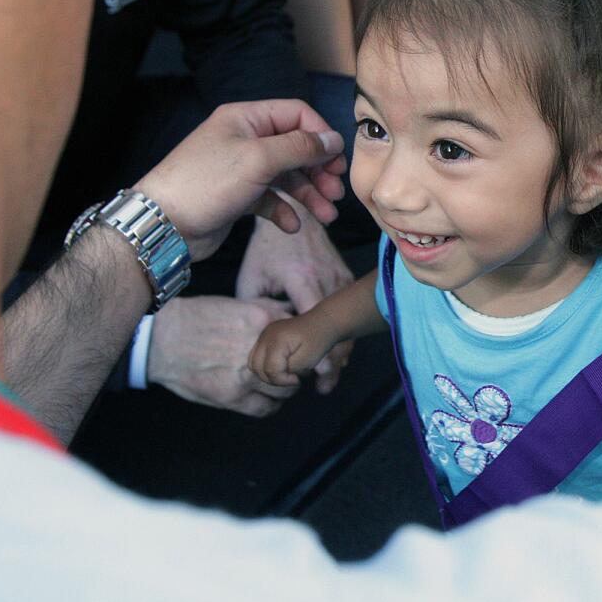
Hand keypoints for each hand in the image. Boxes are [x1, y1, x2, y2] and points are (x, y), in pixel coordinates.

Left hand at [135, 100, 345, 262]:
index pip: (297, 115)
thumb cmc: (205, 184)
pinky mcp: (238, 196)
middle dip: (318, 170)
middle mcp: (245, 139)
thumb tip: (333, 140)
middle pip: (295, 148)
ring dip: (309, 194)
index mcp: (246, 119)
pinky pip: (271, 198)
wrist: (165, 225)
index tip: (337, 161)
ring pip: (287, 176)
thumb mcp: (258, 159)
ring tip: (326, 215)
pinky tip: (292, 224)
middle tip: (336, 192)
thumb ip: (299, 147)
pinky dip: (285, 210)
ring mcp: (242, 168)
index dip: (320, 135)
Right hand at [147, 295, 298, 416]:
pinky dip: (270, 405)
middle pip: (299, 366)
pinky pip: (265, 409)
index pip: (301, 337)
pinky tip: (266, 398)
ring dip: (285, 388)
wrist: (161, 340)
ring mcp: (246, 376)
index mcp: (261, 320)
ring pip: (285, 391)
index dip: (304, 345)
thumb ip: (267, 309)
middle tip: (293, 369)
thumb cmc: (197, 318)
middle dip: (299, 368)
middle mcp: (258, 349)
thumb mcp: (236, 303)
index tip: (302, 349)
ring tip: (278, 383)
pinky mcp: (232, 397)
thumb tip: (293, 315)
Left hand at [237, 209, 353, 393]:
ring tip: (330, 376)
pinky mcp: (345, 277)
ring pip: (346, 321)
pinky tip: (336, 354)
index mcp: (301, 277)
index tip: (320, 373)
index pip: (314, 320)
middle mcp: (325, 277)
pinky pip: (348, 311)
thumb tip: (256, 339)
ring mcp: (339, 276)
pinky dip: (344, 332)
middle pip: (335, 326)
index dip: (319, 348)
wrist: (296, 215)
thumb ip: (253, 308)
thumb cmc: (268, 248)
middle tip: (324, 386)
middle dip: (333, 359)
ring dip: (340, 348)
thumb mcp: (253, 276)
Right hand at [249, 310, 339, 387]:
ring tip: (285, 372)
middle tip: (291, 377)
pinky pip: (256, 356)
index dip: (283, 380)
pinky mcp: (265, 337)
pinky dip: (265, 365)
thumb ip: (288, 370)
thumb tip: (275, 375)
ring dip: (266, 373)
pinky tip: (281, 365)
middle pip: (256, 368)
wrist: (323, 322)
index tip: (297, 379)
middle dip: (273, 378)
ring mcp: (263, 335)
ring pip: (253, 363)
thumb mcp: (306, 360)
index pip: (270, 369)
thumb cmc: (318, 340)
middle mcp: (266, 335)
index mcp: (276, 340)